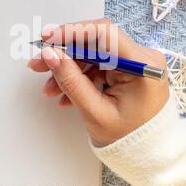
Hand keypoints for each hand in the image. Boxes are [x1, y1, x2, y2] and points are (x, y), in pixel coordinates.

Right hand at [28, 19, 168, 146]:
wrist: (147, 154)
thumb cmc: (129, 139)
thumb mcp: (95, 112)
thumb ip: (71, 81)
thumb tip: (50, 54)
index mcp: (143, 66)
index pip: (104, 33)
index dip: (73, 32)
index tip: (47, 39)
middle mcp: (143, 58)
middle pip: (96, 43)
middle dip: (65, 53)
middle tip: (39, 64)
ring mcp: (136, 63)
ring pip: (94, 54)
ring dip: (69, 68)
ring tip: (49, 88)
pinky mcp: (129, 70)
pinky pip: (99, 65)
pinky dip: (81, 76)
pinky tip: (65, 93)